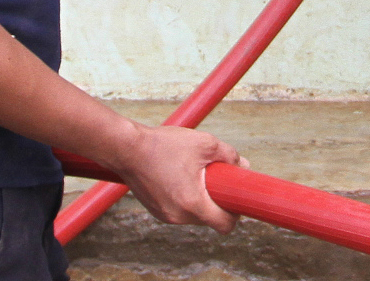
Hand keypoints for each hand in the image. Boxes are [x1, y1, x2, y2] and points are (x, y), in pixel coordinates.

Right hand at [109, 123, 241, 231]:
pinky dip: (184, 198)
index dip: (235, 214)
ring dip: (200, 199)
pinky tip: (179, 176)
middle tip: (215, 177)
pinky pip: (179, 210)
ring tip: (193, 173)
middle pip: (210, 219)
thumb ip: (228, 155)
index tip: (234, 198)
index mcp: (193, 204)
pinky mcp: (156, 211)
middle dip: (216, 201)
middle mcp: (178, 216)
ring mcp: (165, 216)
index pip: (224, 225)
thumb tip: (243, 165)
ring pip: (194, 214)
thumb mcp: (204, 143)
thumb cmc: (164, 145)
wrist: (127, 149)